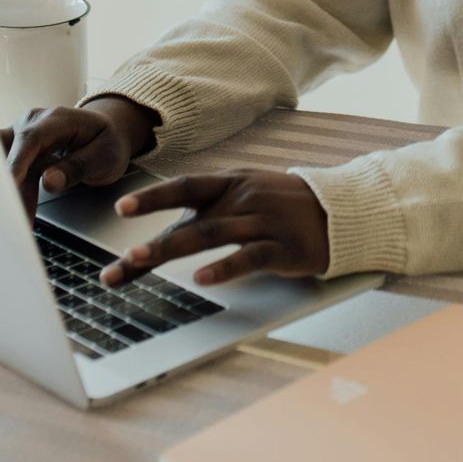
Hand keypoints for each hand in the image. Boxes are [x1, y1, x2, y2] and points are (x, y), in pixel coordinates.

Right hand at [0, 97, 155, 219]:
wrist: (106, 133)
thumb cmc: (106, 141)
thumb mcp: (103, 157)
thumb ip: (76, 168)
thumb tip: (49, 182)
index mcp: (56, 119)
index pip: (31, 139)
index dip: (17, 163)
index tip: (9, 187)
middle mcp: (33, 123)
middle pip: (8, 151)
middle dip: (7, 183)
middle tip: (12, 215)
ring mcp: (22, 135)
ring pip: (3, 164)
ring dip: (11, 192)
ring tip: (23, 219)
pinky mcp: (18, 149)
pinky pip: (9, 172)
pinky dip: (14, 192)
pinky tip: (23, 211)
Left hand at [100, 170, 329, 287]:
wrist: (341, 211)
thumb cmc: (285, 207)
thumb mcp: (247, 195)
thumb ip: (211, 211)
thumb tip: (164, 234)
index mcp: (232, 183)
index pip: (185, 187)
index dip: (153, 196)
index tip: (121, 207)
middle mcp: (244, 199)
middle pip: (192, 218)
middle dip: (154, 239)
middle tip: (122, 257)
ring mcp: (264, 222)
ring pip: (212, 235)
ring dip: (173, 248)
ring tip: (140, 261)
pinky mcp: (283, 248)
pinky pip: (249, 257)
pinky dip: (223, 268)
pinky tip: (202, 278)